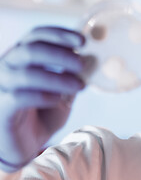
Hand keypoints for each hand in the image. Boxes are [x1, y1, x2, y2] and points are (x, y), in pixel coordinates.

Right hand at [0, 26, 85, 171]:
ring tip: (78, 86)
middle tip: (82, 64)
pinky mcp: (0, 108)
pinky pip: (19, 97)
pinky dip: (43, 96)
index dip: (59, 34)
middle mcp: (7, 67)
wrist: (24, 144)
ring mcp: (1, 87)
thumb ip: (72, 75)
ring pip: (26, 73)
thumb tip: (92, 60)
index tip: (83, 41)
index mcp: (21, 57)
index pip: (36, 35)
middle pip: (30, 49)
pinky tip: (58, 100)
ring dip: (57, 78)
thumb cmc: (43, 112)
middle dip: (60, 54)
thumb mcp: (63, 90)